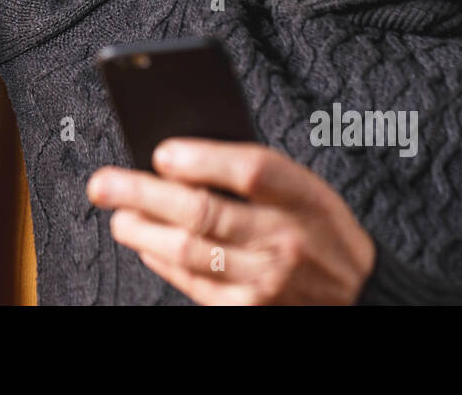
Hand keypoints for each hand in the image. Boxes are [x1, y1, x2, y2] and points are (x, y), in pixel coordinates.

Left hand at [86, 138, 374, 304]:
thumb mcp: (306, 188)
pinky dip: (163, 261)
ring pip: (190, 252)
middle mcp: (286, 239)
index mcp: (304, 197)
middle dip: (143, 195)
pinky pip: (195, 283)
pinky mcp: (250, 309)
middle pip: (204, 213)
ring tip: (117, 214)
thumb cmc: (320, 228)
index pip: (251, 171)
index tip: (161, 151)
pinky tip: (146, 244)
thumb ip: (255, 172)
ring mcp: (267, 280)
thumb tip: (181, 156)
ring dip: (142, 231)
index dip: (202, 159)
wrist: (357, 294)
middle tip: (104, 183)